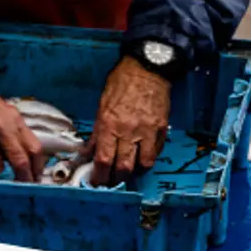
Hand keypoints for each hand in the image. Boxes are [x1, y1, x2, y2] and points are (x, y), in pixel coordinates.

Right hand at [0, 67, 44, 181]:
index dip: (37, 167)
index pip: (34, 148)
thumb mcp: (1, 109)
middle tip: (21, 185)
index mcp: (13, 120)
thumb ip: (12, 129)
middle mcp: (1, 130)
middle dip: (23, 178)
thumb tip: (23, 153)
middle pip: (20, 162)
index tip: (35, 176)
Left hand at [89, 56, 170, 185]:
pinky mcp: (161, 128)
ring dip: (135, 172)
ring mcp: (147, 131)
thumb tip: (90, 152)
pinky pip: (155, 152)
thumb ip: (98, 132)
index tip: (97, 182)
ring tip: (129, 172)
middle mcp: (128, 130)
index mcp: (109, 125)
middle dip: (117, 179)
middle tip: (112, 181)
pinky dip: (148, 159)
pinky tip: (142, 158)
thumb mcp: (101, 106)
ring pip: (143, 164)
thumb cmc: (122, 84)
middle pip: (124, 166)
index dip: (100, 176)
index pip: (104, 159)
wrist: (147, 68)